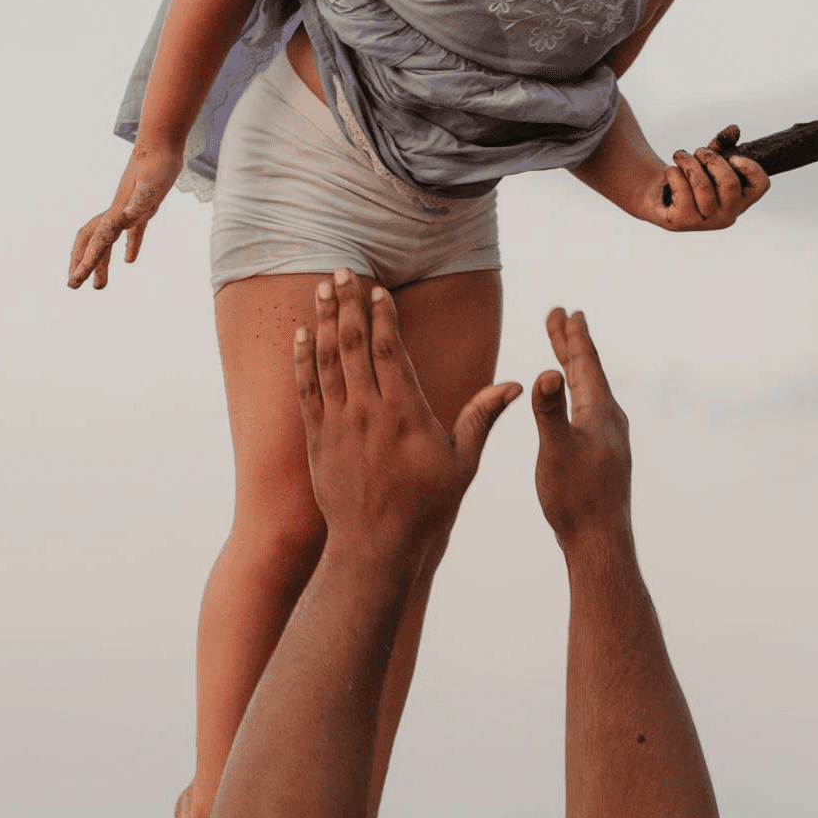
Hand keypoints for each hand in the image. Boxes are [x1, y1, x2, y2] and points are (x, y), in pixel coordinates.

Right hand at [68, 147, 180, 289]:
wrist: (162, 143)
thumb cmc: (158, 163)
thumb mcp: (152, 185)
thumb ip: (140, 202)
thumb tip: (127, 219)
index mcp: (118, 212)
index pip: (99, 242)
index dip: (87, 262)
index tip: (76, 281)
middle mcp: (118, 212)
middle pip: (91, 241)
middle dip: (81, 263)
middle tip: (74, 285)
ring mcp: (127, 210)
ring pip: (107, 241)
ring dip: (101, 262)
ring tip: (99, 286)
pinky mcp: (142, 207)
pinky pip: (131, 233)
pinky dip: (129, 246)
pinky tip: (129, 260)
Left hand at [295, 271, 519, 564]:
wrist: (375, 546)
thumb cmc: (425, 506)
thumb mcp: (462, 463)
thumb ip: (482, 417)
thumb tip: (516, 385)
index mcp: (405, 412)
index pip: (390, 349)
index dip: (382, 314)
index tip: (378, 289)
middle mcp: (367, 411)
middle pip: (353, 344)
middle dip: (347, 303)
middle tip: (342, 270)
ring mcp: (338, 424)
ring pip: (327, 360)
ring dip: (322, 321)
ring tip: (321, 288)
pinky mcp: (318, 439)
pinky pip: (307, 390)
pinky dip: (303, 359)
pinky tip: (302, 335)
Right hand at [532, 307, 631, 550]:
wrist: (600, 540)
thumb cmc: (576, 498)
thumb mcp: (556, 451)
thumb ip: (550, 411)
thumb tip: (545, 373)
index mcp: (600, 412)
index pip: (585, 364)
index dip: (573, 337)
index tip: (568, 311)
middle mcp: (610, 420)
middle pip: (587, 372)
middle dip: (570, 344)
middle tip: (561, 316)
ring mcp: (609, 438)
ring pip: (589, 391)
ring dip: (573, 368)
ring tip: (563, 352)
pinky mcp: (603, 455)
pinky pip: (589, 411)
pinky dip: (576, 394)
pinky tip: (574, 405)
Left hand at [654, 137, 768, 232]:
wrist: (659, 195)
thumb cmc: (691, 177)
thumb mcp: (709, 160)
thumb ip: (723, 144)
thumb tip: (734, 129)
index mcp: (741, 200)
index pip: (760, 185)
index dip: (750, 168)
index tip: (733, 156)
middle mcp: (727, 216)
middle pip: (729, 183)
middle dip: (712, 159)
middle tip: (699, 152)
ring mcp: (705, 222)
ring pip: (702, 185)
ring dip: (688, 162)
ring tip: (680, 156)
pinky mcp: (681, 222)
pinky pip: (681, 189)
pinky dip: (673, 172)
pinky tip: (670, 172)